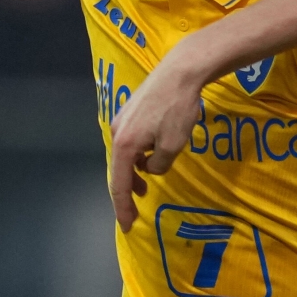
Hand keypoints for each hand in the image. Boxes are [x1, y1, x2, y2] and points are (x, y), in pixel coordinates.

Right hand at [107, 53, 213, 229]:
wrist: (179, 71)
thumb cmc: (178, 109)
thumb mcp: (173, 146)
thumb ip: (159, 165)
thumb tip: (151, 168)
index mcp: (124, 145)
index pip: (120, 185)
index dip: (122, 208)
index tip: (126, 225)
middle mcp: (117, 133)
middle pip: (118, 170)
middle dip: (126, 192)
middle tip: (134, 211)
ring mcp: (121, 120)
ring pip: (124, 156)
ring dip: (133, 173)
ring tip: (145, 185)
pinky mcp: (130, 112)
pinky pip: (130, 142)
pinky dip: (137, 156)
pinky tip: (150, 156)